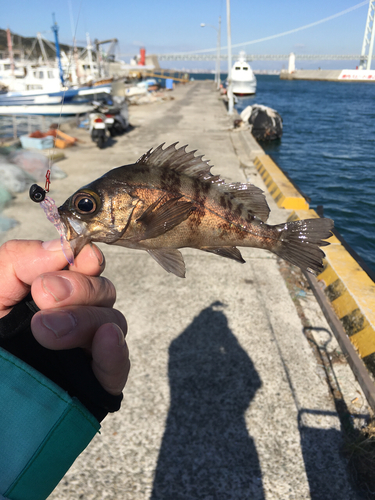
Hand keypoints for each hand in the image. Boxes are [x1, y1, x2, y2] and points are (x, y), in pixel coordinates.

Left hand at [0, 239, 129, 395]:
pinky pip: (120, 365)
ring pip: (113, 322)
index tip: (80, 259)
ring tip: (46, 332)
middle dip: (78, 289)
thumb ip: (17, 261)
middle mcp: (74, 317)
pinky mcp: (96, 384)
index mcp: (51, 294)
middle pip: (103, 291)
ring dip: (85, 320)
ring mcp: (87, 351)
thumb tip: (61, 247)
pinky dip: (116, 351)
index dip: (87, 260)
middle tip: (44, 296)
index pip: (85, 267)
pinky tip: (104, 340)